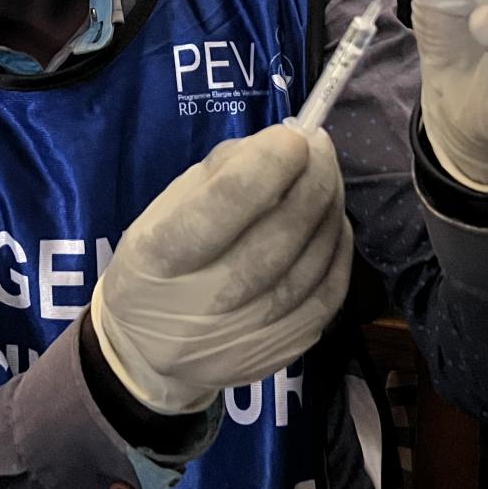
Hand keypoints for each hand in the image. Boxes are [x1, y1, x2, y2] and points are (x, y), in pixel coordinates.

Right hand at [90, 125, 351, 414]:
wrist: (150, 352)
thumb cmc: (156, 267)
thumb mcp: (162, 212)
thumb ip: (220, 174)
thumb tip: (285, 144)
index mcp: (158, 258)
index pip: (221, 207)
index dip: (267, 166)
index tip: (294, 135)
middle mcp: (203, 304)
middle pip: (278, 237)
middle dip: (311, 181)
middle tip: (321, 147)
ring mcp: (246, 336)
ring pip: (311, 265)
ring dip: (329, 210)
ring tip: (327, 179)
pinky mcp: (280, 353)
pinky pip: (328, 295)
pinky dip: (337, 251)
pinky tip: (331, 224)